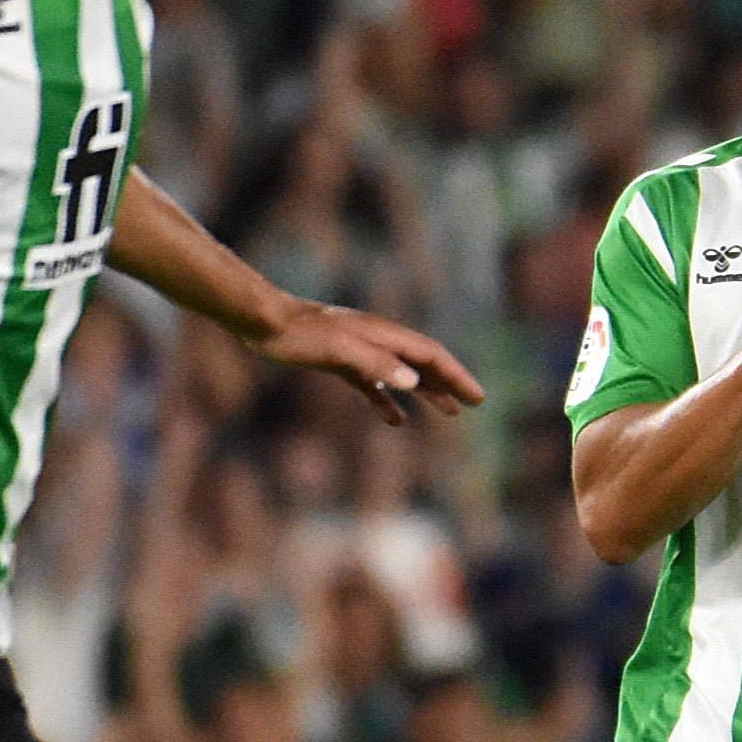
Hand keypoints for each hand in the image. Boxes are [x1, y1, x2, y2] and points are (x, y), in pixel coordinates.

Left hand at [260, 299, 485, 425]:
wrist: (264, 322)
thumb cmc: (300, 335)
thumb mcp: (340, 350)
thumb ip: (376, 364)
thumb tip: (414, 382)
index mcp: (384, 334)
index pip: (431, 356)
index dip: (456, 376)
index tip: (477, 397)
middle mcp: (377, 340)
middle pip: (423, 363)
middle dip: (450, 383)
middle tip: (473, 404)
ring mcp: (360, 351)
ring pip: (403, 374)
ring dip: (427, 392)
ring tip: (448, 412)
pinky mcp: (340, 362)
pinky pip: (374, 384)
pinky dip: (388, 401)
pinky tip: (395, 419)